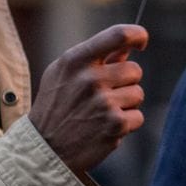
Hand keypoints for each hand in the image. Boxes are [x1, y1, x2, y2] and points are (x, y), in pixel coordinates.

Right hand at [29, 24, 147, 175]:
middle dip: (125, 82)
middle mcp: (90, 79)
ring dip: (125, 105)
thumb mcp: (62, 75)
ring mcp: (104, 102)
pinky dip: (126, 124)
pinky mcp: (115, 124)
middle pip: (134, 69)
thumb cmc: (55, 107)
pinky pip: (138, 116)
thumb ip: (93, 58)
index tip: (141, 42)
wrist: (44, 150)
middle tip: (104, 96)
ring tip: (100, 114)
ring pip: (138, 94)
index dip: (137, 35)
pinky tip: (104, 128)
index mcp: (75, 60)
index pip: (118, 35)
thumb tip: (127, 48)